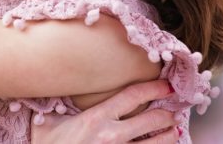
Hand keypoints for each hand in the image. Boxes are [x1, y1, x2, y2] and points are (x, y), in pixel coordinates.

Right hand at [31, 80, 178, 143]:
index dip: (153, 89)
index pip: (132, 97)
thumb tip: (56, 90)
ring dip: (168, 136)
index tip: (166, 86)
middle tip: (174, 110)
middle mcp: (111, 136)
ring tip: (174, 130)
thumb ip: (56, 105)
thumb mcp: (47, 122)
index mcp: (95, 118)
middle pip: (150, 121)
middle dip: (166, 114)